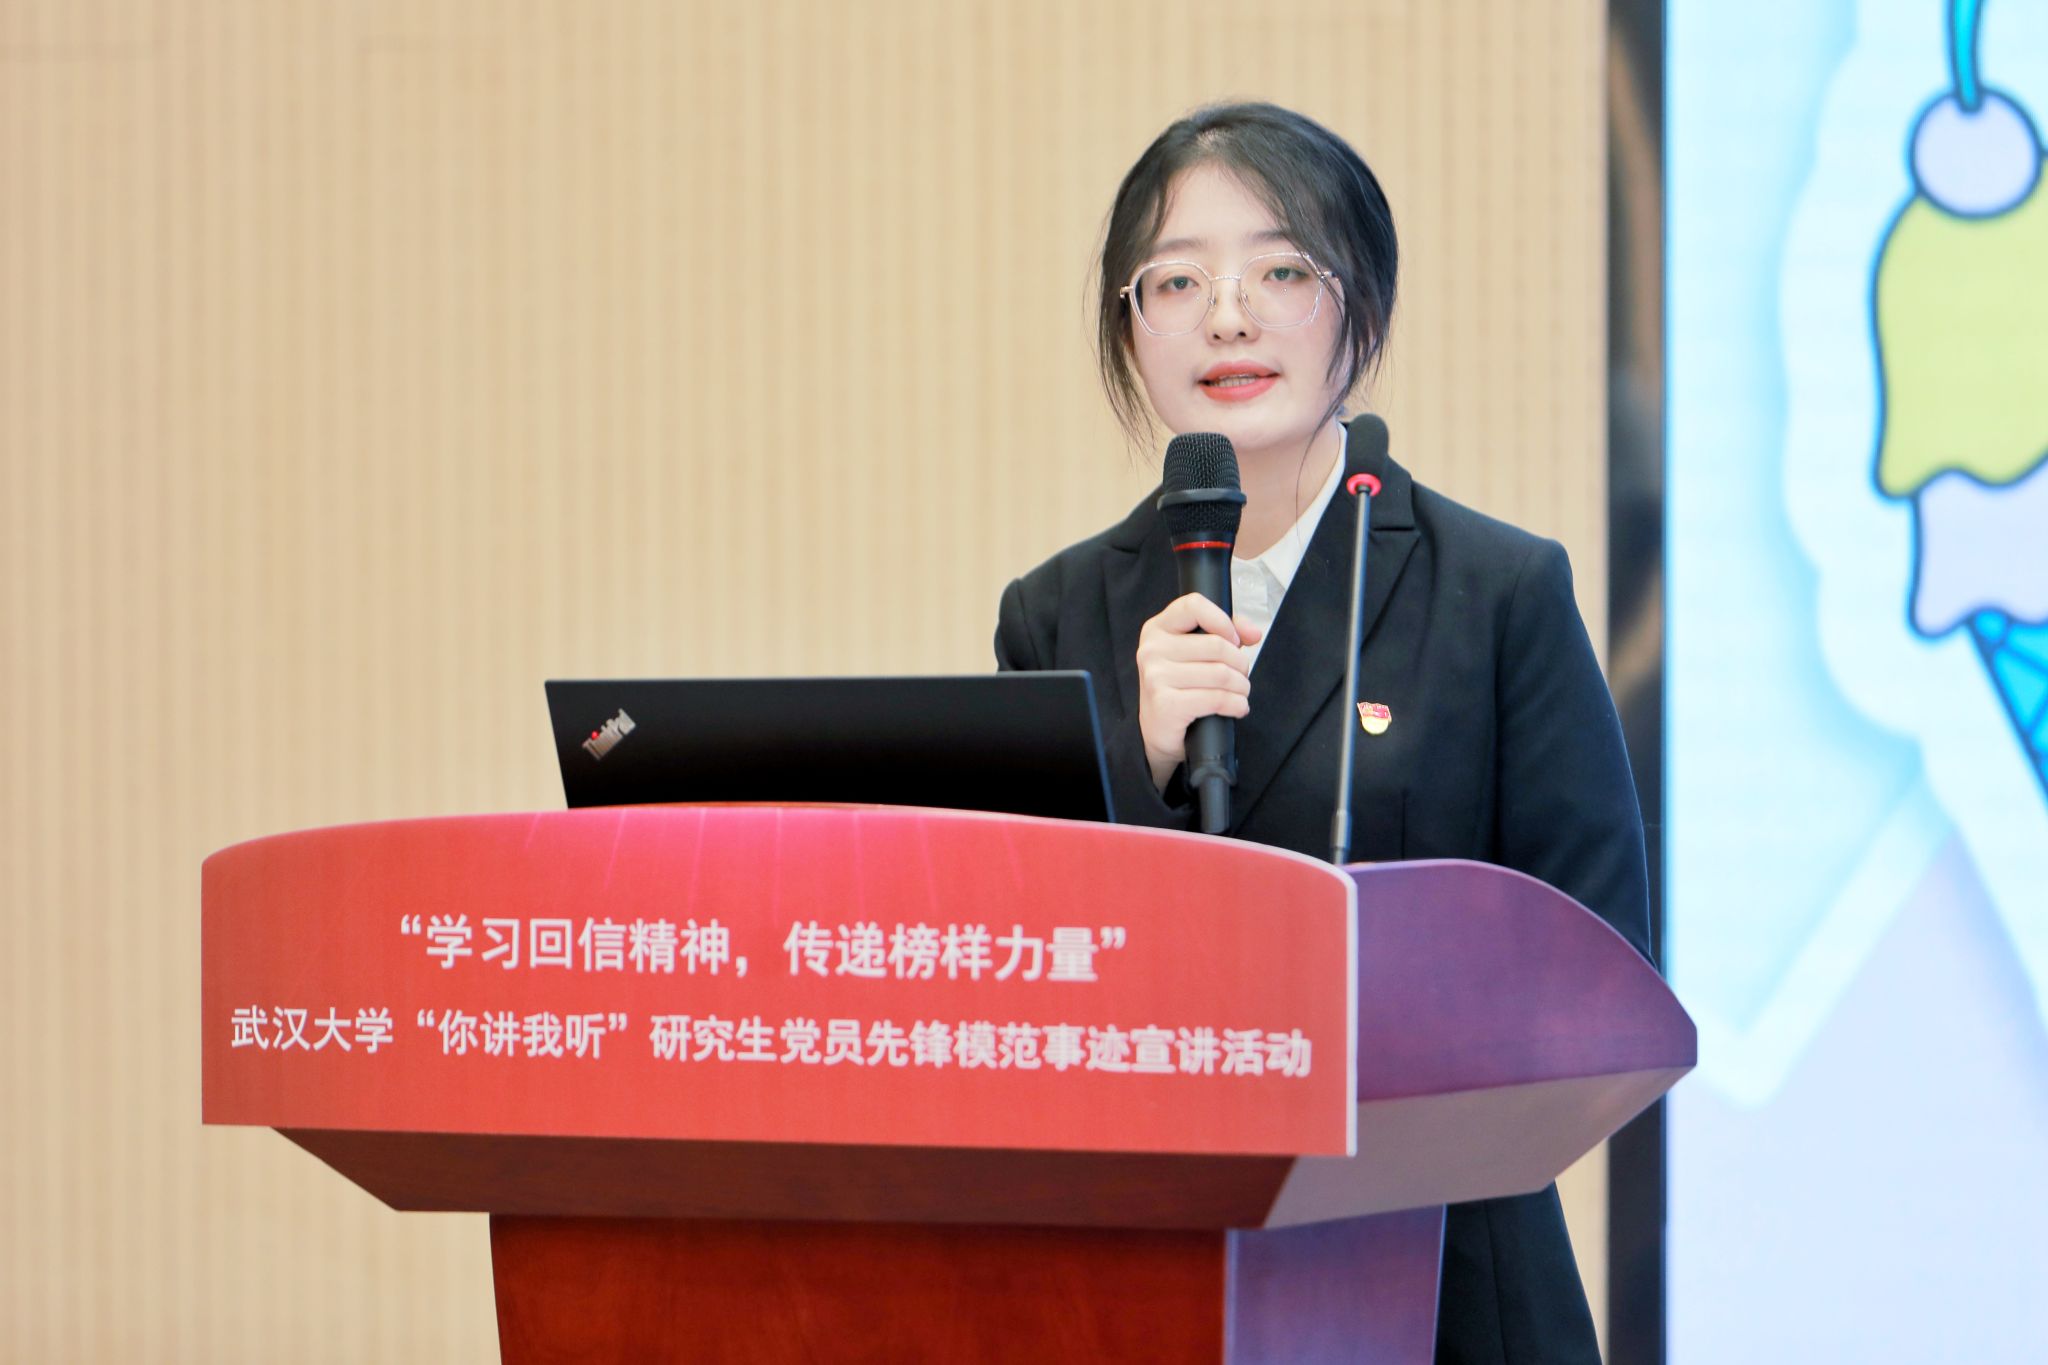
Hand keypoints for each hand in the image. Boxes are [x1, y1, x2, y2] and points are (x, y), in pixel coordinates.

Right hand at [1135, 593, 1263, 792]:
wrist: (1158, 731)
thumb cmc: (1180, 688)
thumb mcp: (1196, 654)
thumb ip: (1225, 633)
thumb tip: (1252, 632)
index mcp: (1157, 629)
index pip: (1193, 605)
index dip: (1222, 620)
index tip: (1234, 639)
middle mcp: (1152, 650)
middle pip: (1217, 645)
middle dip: (1240, 664)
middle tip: (1241, 676)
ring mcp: (1156, 677)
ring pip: (1221, 673)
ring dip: (1241, 687)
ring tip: (1240, 694)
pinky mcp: (1166, 704)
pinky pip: (1217, 698)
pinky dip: (1236, 705)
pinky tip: (1236, 708)